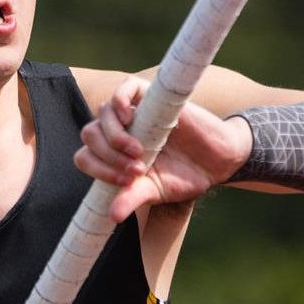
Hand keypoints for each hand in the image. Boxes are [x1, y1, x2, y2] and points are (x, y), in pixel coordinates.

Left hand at [75, 75, 252, 222]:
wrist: (218, 161)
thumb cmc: (184, 176)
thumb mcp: (155, 191)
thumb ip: (132, 198)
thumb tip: (113, 216)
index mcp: (113, 155)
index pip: (85, 156)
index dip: (98, 169)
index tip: (127, 182)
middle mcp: (120, 131)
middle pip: (90, 134)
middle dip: (109, 156)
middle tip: (138, 170)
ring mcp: (135, 112)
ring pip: (104, 113)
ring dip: (115, 136)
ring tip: (139, 152)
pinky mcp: (153, 97)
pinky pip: (126, 88)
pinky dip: (119, 100)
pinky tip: (126, 116)